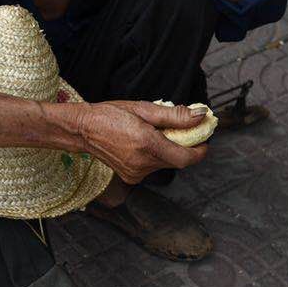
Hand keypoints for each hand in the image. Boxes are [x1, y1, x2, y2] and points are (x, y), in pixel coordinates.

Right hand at [74, 100, 207, 184]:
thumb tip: (200, 116)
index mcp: (147, 145)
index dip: (199, 151)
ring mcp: (136, 173)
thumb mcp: (144, 109)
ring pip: (164, 164)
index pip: (185, 158)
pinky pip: (152, 168)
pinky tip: (143, 144)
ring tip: (155, 134)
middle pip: (176, 161)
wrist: (84, 129)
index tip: (204, 140)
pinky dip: (155, 156)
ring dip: (167, 151)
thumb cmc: (111, 114)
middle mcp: (142, 164)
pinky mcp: (130, 177)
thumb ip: (175, 115)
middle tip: (180, 130)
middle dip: (183, 147)